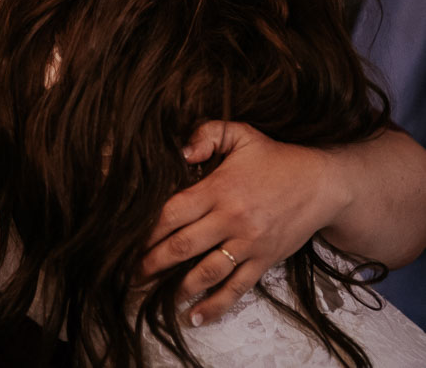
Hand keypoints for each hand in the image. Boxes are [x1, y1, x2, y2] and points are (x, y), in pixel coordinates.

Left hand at [139, 121, 343, 325]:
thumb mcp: (240, 134)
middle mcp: (231, 219)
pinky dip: (216, 305)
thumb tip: (181, 152)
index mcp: (218, 189)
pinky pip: (237, 287)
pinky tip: (195, 317)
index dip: (147, 230)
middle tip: (129, 274)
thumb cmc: (275, 158)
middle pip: (182, 246)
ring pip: (206, 271)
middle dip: (152, 263)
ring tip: (153, 296)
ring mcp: (249, 243)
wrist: (323, 184)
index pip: (172, 213)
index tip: (126, 241)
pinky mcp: (265, 260)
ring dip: (178, 287)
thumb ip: (206, 134)